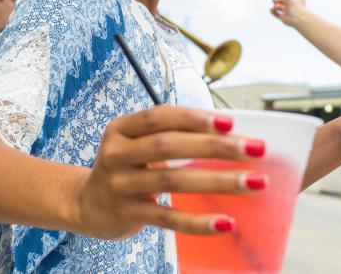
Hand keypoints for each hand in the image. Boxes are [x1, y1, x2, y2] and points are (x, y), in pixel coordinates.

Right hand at [70, 106, 266, 239]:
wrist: (85, 206)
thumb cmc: (125, 168)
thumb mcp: (136, 145)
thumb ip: (170, 137)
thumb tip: (230, 137)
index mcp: (121, 129)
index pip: (159, 117)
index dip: (194, 118)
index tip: (230, 122)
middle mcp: (117, 154)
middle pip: (168, 146)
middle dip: (215, 146)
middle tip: (255, 149)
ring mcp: (120, 185)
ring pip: (172, 181)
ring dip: (217, 180)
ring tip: (254, 183)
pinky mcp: (127, 214)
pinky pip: (166, 218)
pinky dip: (198, 222)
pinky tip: (226, 222)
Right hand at [269, 0, 309, 26]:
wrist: (296, 16)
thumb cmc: (295, 3)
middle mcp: (292, 5)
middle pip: (282, 1)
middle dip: (277, 0)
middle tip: (274, 0)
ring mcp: (288, 11)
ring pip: (279, 7)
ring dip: (275, 6)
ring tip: (276, 6)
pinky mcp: (284, 17)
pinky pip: (276, 14)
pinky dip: (273, 11)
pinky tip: (272, 9)